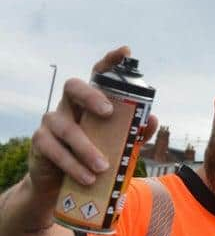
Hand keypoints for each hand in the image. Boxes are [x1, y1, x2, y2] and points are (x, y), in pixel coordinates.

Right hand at [28, 46, 157, 195]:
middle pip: (74, 87)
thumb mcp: (118, 146)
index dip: (111, 61)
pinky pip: (55, 151)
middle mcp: (68, 105)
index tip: (127, 52)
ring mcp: (51, 121)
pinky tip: (87, 177)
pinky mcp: (40, 142)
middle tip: (108, 112)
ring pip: (67, 128)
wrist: (63, 183)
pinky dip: (73, 165)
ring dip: (86, 149)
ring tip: (103, 167)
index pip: (98, 75)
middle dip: (91, 96)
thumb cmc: (95, 157)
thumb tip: (153, 119)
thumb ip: (136, 133)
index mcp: (90, 102)